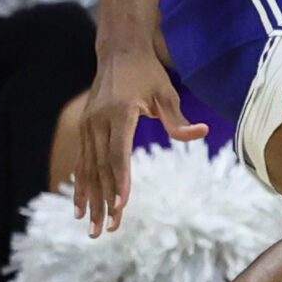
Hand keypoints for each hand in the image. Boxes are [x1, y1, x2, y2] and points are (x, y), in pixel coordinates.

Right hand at [75, 48, 208, 233]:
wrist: (119, 52)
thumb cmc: (148, 74)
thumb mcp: (167, 93)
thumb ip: (178, 119)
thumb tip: (201, 133)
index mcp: (118, 114)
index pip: (118, 155)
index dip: (120, 181)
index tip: (121, 205)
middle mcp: (97, 123)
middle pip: (101, 169)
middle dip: (104, 202)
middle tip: (107, 229)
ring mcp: (87, 126)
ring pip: (88, 169)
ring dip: (90, 200)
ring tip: (92, 227)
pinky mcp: (84, 128)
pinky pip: (82, 162)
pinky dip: (81, 186)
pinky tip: (80, 207)